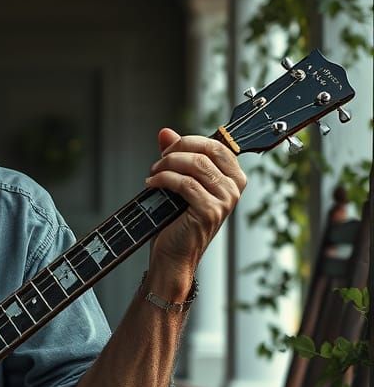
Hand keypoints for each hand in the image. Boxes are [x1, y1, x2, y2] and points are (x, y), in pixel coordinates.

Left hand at [144, 128, 245, 275]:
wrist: (173, 255)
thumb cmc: (176, 220)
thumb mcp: (178, 182)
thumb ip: (176, 156)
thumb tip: (165, 132)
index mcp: (233, 177)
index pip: (216, 144)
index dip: (188, 141)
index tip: (167, 150)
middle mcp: (234, 187)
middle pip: (207, 150)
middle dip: (177, 150)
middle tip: (158, 161)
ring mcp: (225, 200)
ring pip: (196, 165)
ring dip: (167, 165)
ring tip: (153, 174)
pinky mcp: (210, 211)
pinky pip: (185, 183)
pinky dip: (164, 179)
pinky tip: (151, 184)